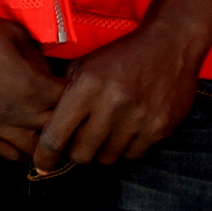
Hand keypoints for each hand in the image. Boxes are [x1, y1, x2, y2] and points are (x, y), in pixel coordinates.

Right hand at [0, 4, 62, 162]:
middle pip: (56, 132)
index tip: (75, 89)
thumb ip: (38, 57)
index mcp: (32, 87)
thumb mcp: (16, 34)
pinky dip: (21, 150)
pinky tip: (24, 139)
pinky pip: (6, 153)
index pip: (70, 103)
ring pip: (34, 151)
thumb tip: (48, 72)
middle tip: (68, 113)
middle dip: (65, 122)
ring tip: (48, 131)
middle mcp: (17, 114)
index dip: (76, 96)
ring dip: (45, 142)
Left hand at [30, 25, 203, 172]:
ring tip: (103, 134)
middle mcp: (112, 104)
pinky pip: (133, 155)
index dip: (45, 156)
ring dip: (101, 151)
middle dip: (74, 153)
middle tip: (77, 143)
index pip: (57, 136)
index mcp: (87, 86)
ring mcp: (139, 118)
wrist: (170, 45)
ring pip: (107, 158)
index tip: (41, 165)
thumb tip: (46, 130)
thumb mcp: (83, 65)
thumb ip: (64, 95)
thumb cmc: (120, 56)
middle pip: (81, 153)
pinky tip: (124, 132)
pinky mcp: (160, 128)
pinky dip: (125, 149)